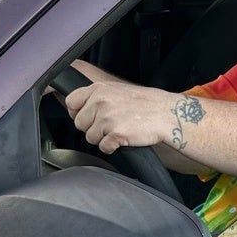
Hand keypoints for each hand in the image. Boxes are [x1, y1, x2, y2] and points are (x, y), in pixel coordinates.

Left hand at [64, 80, 178, 154]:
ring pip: (90, 137)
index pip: (71, 101)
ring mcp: (107, 118)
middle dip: (91, 127)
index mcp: (99, 89)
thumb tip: (78, 107)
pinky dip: (112, 146)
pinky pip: (103, 147)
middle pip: (79, 123)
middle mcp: (100, 102)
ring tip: (118, 129)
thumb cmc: (144, 103)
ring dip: (103, 138)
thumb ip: (96, 96)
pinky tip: (123, 138)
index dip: (78, 112)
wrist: (166, 113)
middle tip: (109, 124)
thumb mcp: (116, 90)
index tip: (88, 116)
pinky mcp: (116, 134)